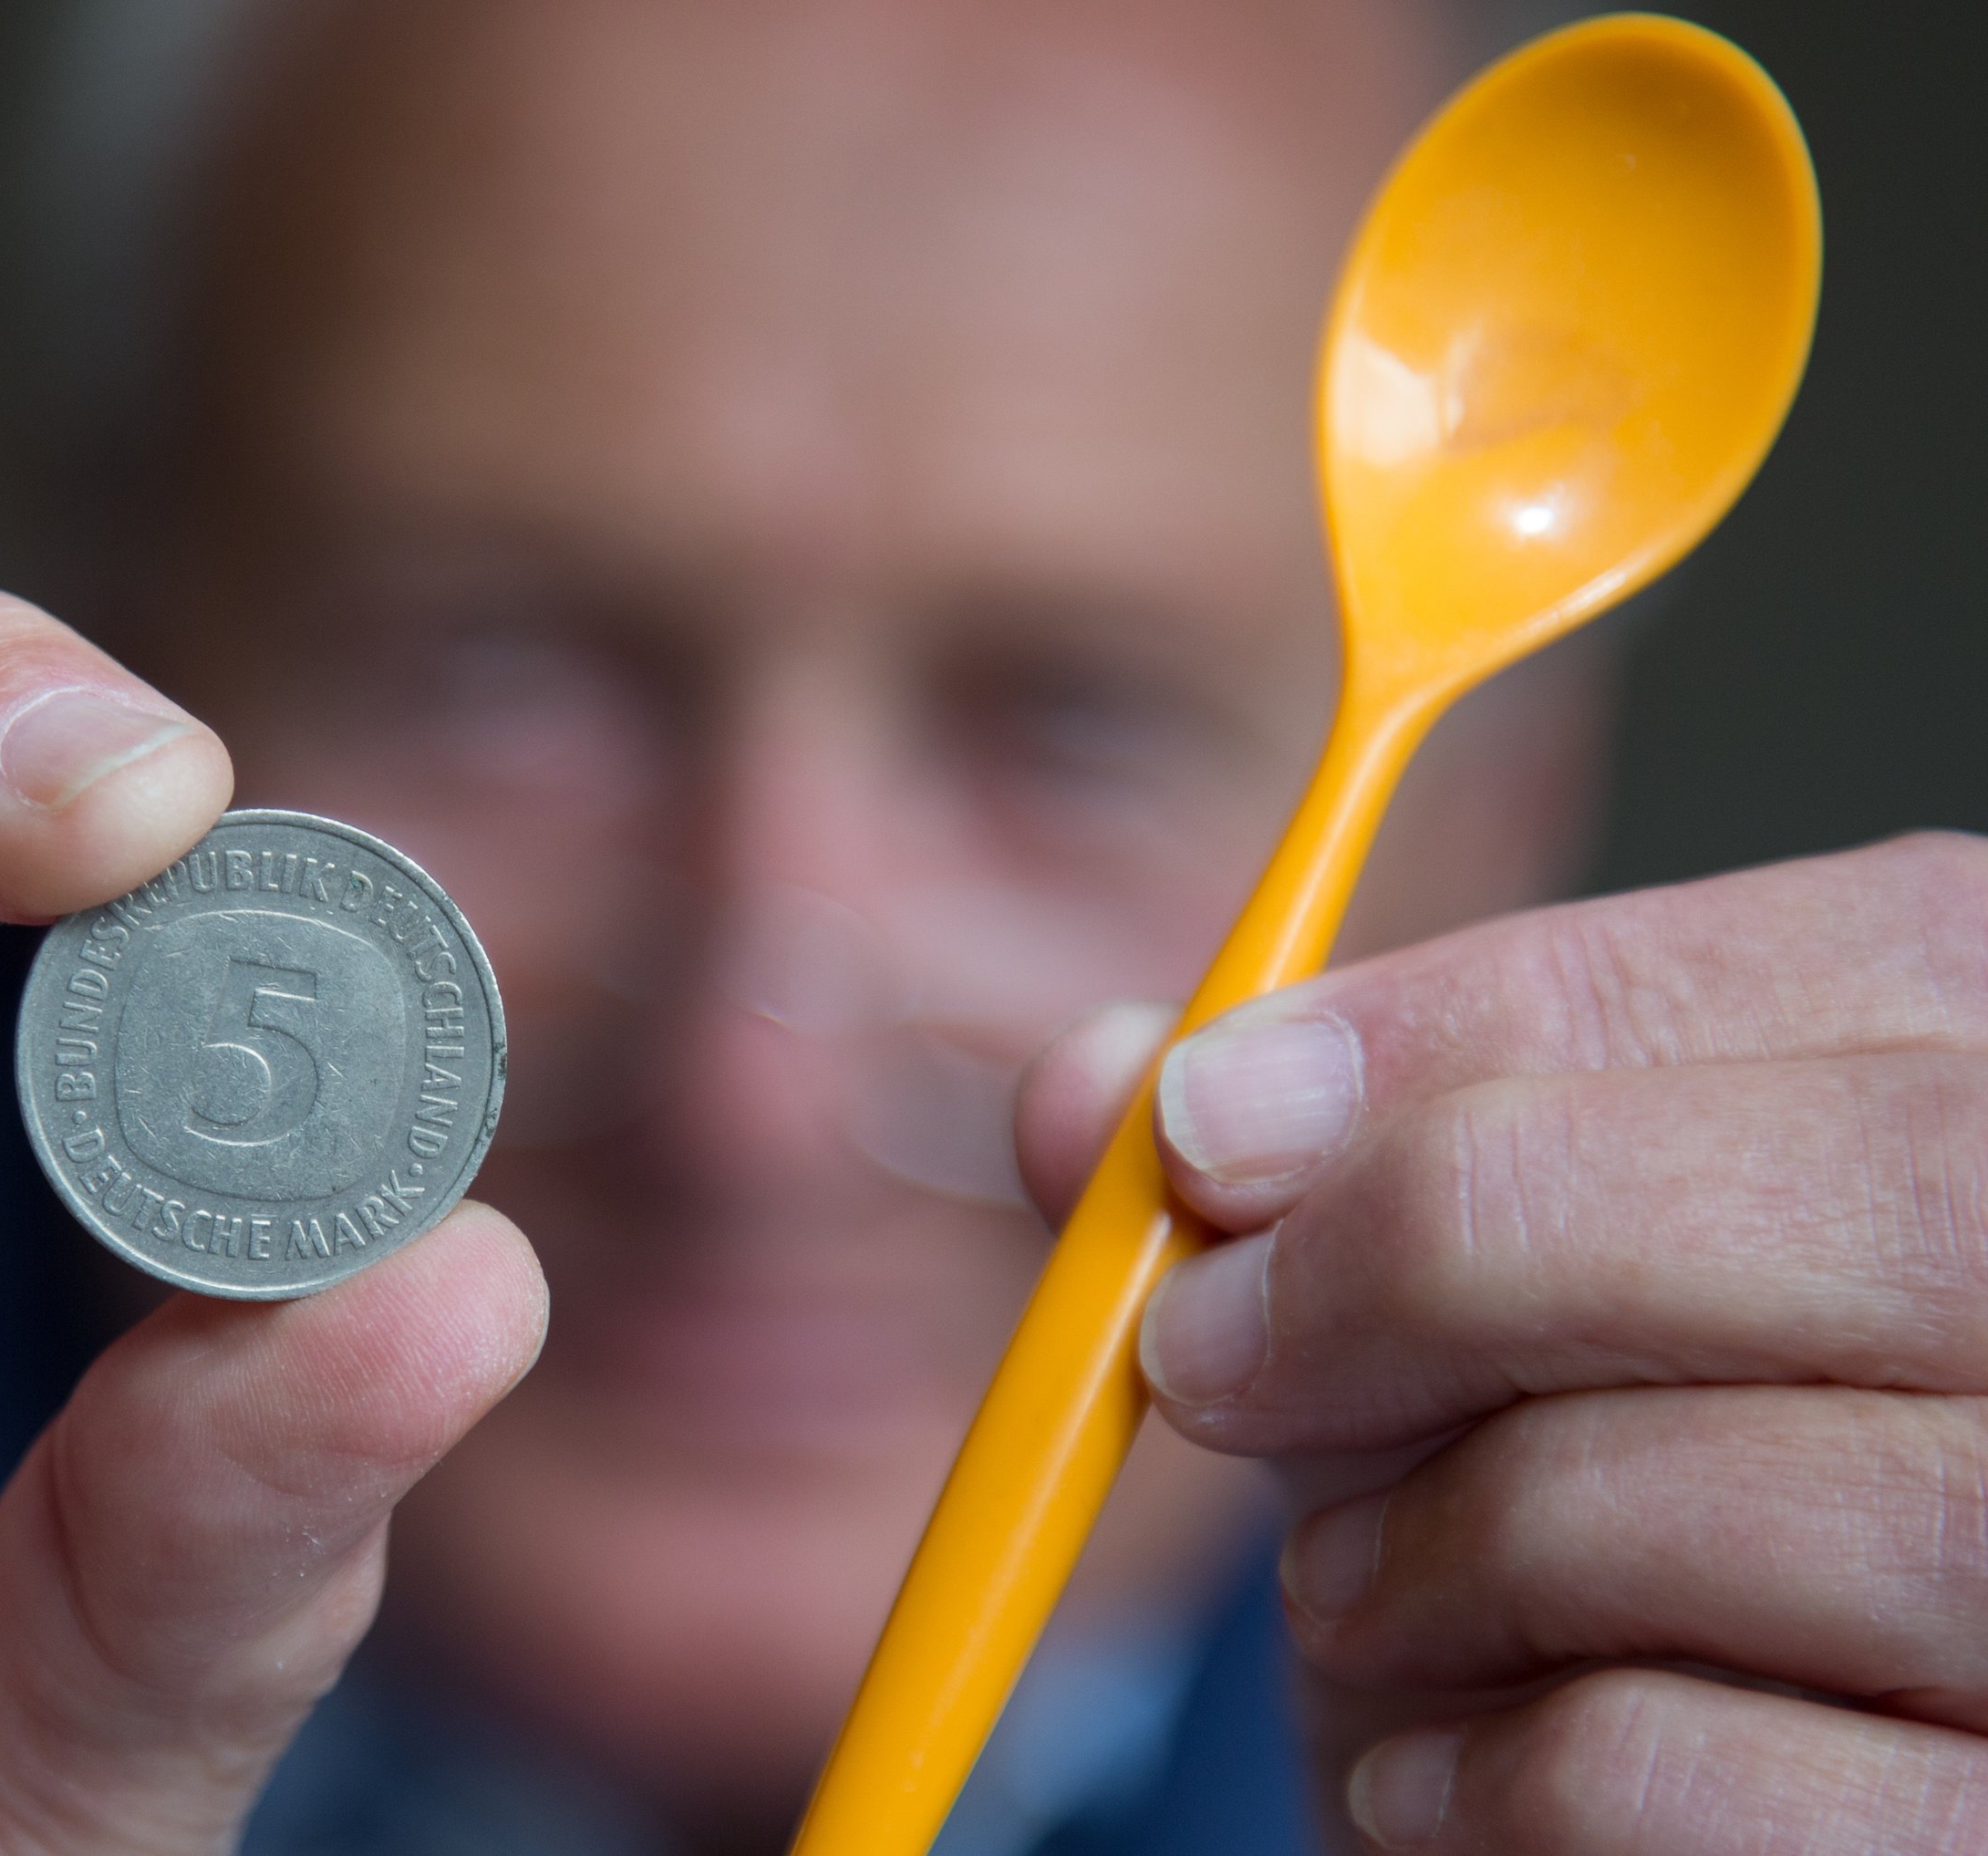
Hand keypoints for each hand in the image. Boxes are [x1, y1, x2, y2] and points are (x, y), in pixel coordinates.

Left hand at [1019, 835, 1987, 1854]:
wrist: (1692, 1845)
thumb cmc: (1583, 1543)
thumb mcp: (1451, 1324)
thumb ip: (1298, 1184)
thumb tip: (1084, 1083)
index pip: (1865, 952)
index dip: (1493, 1020)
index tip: (1206, 1119)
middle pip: (1875, 1188)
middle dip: (1454, 1253)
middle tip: (1207, 1349)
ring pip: (1790, 1493)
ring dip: (1458, 1539)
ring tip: (1345, 1587)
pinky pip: (1706, 1774)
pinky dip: (1494, 1767)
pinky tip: (1429, 1766)